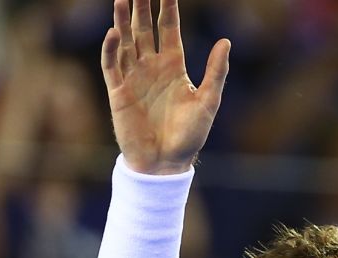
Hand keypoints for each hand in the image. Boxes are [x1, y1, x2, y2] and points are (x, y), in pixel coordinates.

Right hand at [100, 0, 229, 174]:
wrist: (166, 162)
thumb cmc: (190, 135)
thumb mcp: (209, 101)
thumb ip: (216, 71)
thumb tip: (226, 41)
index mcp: (174, 66)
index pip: (169, 29)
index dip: (167, 7)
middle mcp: (152, 67)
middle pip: (144, 29)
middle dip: (142, 7)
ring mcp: (134, 77)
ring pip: (126, 41)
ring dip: (123, 20)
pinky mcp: (119, 92)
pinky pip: (112, 65)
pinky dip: (111, 48)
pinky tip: (114, 32)